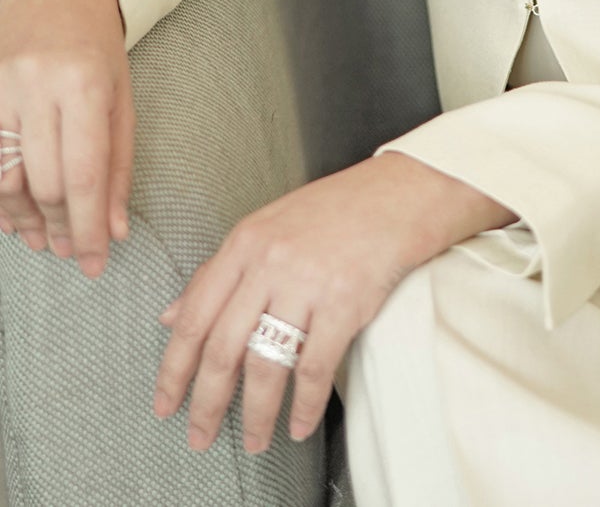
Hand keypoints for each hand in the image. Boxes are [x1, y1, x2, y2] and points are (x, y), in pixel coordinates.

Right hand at [0, 0, 132, 275]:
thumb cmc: (96, 45)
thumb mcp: (122, 97)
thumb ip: (118, 165)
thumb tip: (114, 229)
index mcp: (85, 84)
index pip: (84, 173)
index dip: (87, 226)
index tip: (94, 261)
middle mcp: (38, 85)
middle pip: (43, 181)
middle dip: (59, 227)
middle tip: (70, 252)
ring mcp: (1, 86)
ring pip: (5, 179)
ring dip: (24, 219)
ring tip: (42, 240)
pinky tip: (13, 215)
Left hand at [154, 151, 514, 453]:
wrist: (399, 195)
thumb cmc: (333, 212)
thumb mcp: (266, 229)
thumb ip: (219, 273)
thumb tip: (169, 316)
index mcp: (244, 243)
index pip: (194, 316)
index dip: (173, 369)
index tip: (164, 404)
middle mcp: (269, 262)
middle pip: (223, 349)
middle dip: (207, 404)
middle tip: (199, 437)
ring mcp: (307, 283)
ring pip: (266, 366)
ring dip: (256, 414)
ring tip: (255, 440)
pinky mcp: (345, 303)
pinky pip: (314, 369)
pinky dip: (304, 406)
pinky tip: (299, 425)